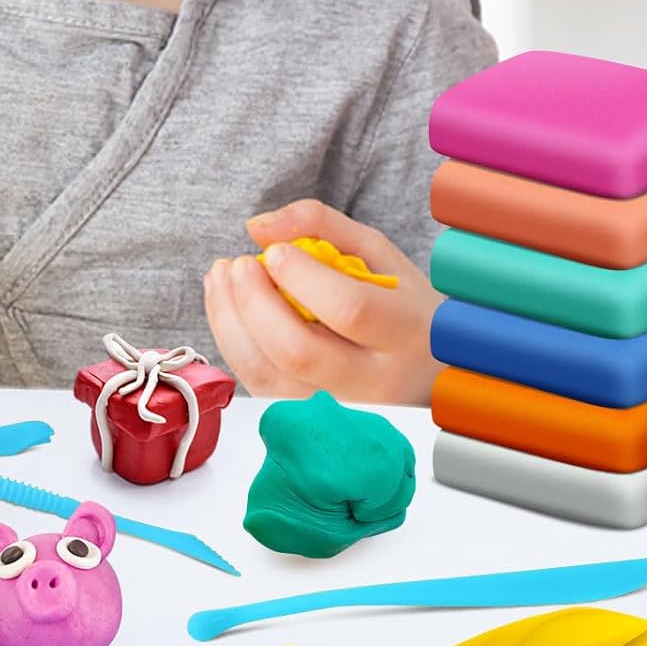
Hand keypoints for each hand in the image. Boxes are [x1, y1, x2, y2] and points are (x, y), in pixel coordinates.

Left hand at [202, 198, 441, 403]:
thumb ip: (319, 223)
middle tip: (238, 264)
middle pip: (300, 352)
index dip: (301, 276)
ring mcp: (341, 410)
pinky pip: (257, 388)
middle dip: (253, 302)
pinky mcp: (310, 422)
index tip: (274, 252)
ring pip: (268, 376)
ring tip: (221, 277)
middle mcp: (377, 383)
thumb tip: (257, 228)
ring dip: (229, 321)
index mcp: (406, 331)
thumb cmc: (396, 303)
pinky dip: (231, 343)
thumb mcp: (376, 252)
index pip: (350, 310)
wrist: (425, 372)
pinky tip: (226, 306)